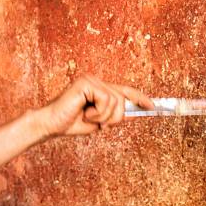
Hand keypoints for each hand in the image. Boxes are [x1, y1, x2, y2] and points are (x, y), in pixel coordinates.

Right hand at [37, 74, 153, 136]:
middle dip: (113, 117)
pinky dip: (97, 113)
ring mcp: (91, 80)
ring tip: (88, 118)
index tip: (154, 106)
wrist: (52, 125)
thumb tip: (133, 113)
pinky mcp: (86, 82)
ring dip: (103, 117)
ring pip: (116, 101)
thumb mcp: (99, 122)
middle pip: (122, 100)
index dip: (140, 98)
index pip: (125, 91)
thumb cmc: (71, 124)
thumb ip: (114, 116)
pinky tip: (84, 113)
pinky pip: (106, 100)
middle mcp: (96, 80)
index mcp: (99, 88)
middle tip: (97, 123)